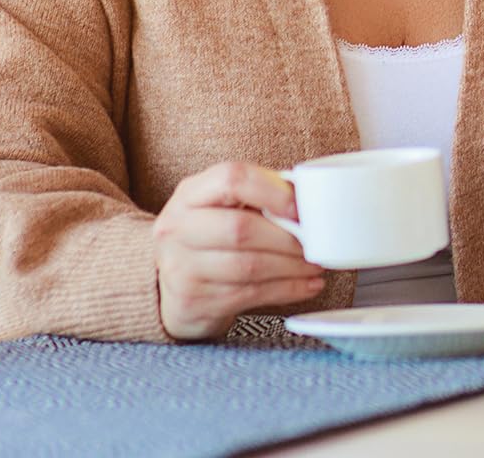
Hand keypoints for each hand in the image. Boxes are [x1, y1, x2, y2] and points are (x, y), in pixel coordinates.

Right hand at [153, 161, 325, 339]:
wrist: (168, 285)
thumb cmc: (208, 237)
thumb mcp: (221, 206)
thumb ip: (258, 196)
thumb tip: (306, 198)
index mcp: (189, 194)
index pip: (231, 179)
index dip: (271, 190)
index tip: (299, 207)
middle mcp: (177, 229)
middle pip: (240, 229)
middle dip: (286, 238)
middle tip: (315, 244)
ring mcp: (180, 269)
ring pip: (247, 267)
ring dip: (291, 268)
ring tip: (315, 265)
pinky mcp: (192, 303)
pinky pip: (248, 295)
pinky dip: (285, 290)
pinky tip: (305, 285)